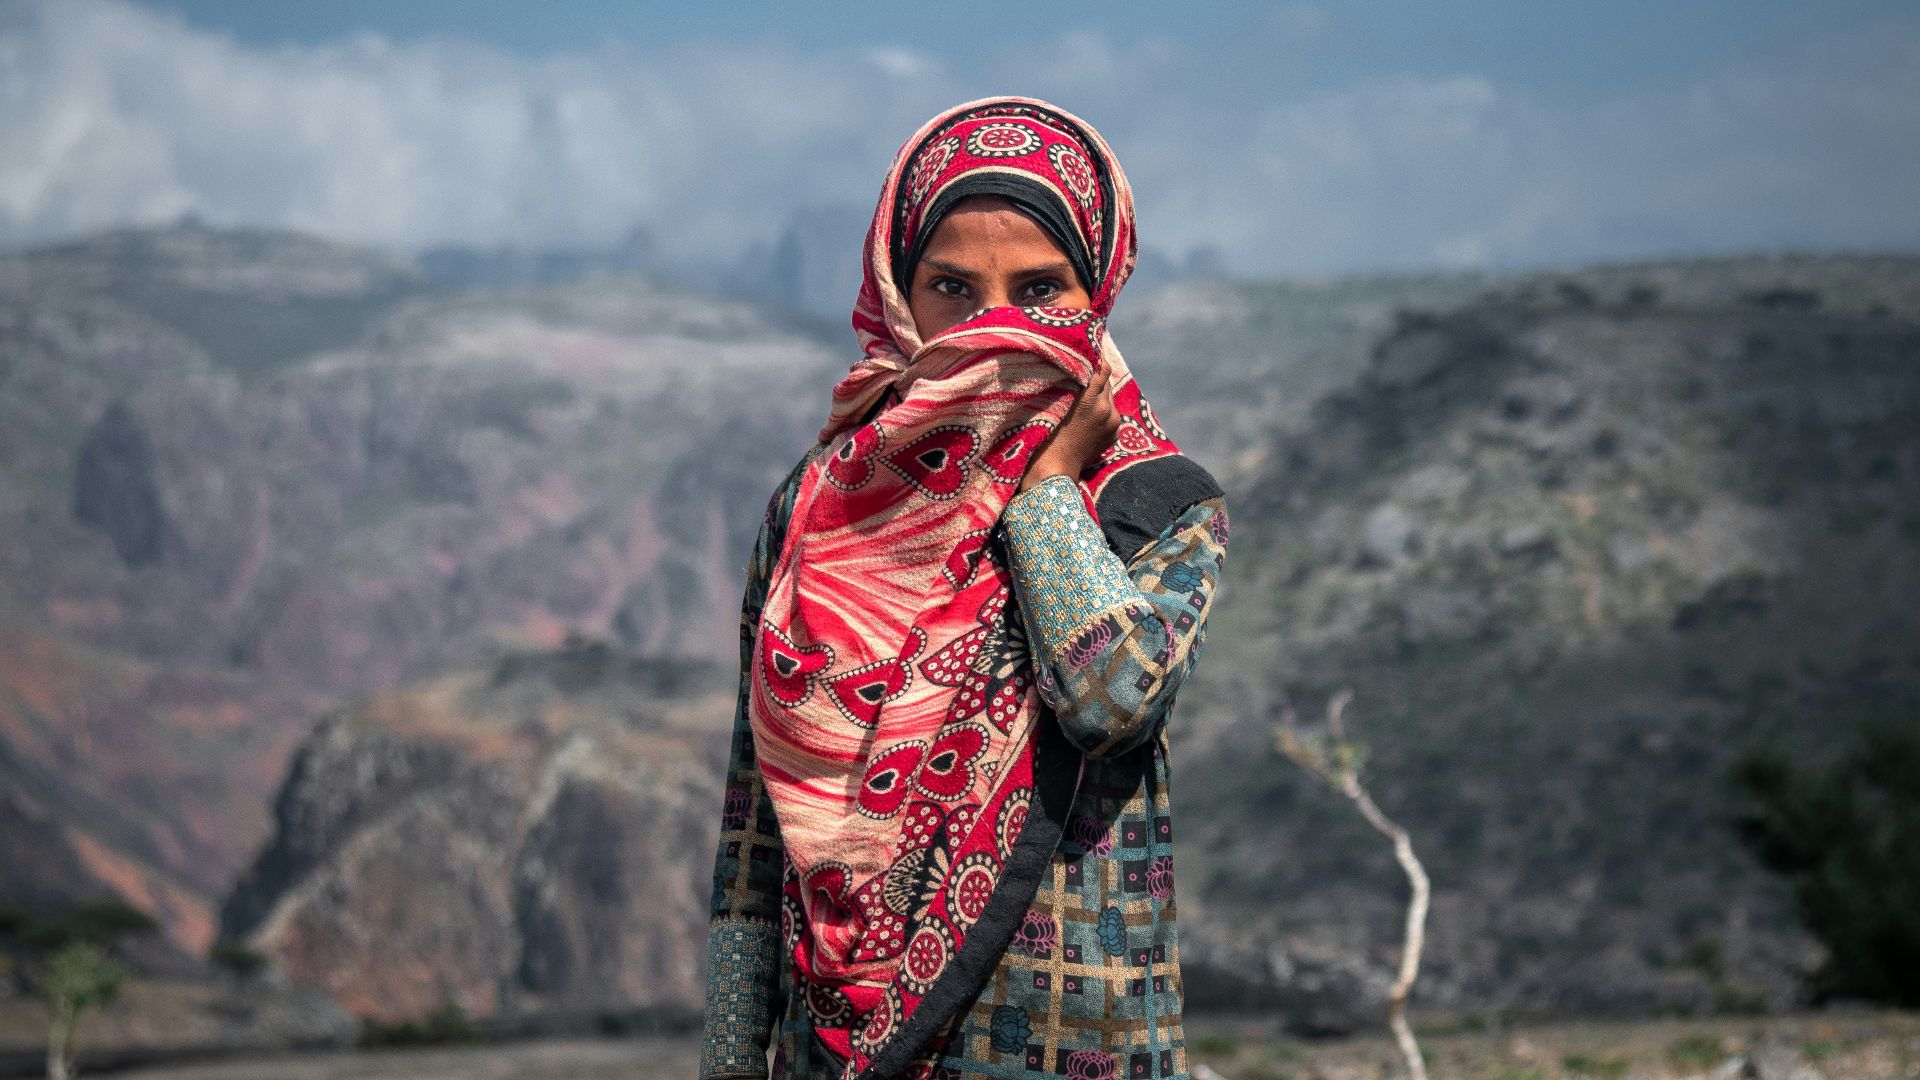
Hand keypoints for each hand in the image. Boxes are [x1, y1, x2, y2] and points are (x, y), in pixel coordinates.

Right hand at [1019, 365, 1120, 493]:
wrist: (1055, 467)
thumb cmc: (1047, 434)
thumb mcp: (1057, 404)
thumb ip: (1074, 384)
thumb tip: (1085, 364)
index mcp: (1091, 401)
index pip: (1102, 369)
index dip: (1096, 359)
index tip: (1089, 352)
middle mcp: (1107, 410)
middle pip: (1106, 382)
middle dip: (1096, 377)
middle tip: (1081, 373)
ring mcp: (1113, 423)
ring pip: (1109, 397)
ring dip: (1099, 395)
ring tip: (1083, 398)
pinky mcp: (1115, 433)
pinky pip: (1111, 413)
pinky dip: (1102, 410)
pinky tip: (1087, 416)